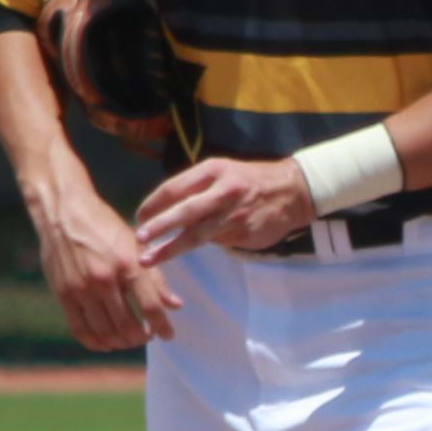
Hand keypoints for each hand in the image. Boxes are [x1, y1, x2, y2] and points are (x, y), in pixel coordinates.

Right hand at [32, 186, 179, 350]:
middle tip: (146, 335)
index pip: (151, 307)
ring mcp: (81, 289)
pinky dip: (95, 343)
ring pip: (105, 332)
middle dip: (141, 337)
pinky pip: (80, 330)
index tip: (169, 336)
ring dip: (121, 343)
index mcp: (128, 264)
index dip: (163, 327)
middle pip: (128, 326)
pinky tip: (106, 343)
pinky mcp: (63, 295)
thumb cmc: (104, 226)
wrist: (64, 211)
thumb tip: (175, 305)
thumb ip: (155, 278)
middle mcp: (105, 280)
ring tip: (128, 339)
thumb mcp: (135, 245)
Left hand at [130, 154, 315, 264]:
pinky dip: (204, 244)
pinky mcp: (243, 235)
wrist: (293, 191)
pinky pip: (217, 242)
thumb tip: (165, 209)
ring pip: (197, 235)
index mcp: (214, 171)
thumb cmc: (249, 180)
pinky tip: (197, 246)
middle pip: (185, 211)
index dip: (154, 203)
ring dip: (169, 249)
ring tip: (148, 259)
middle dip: (159, 226)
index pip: (175, 187)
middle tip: (138, 237)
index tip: (139, 216)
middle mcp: (223, 192)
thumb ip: (196, 187)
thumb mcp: (222, 171)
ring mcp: (234, 216)